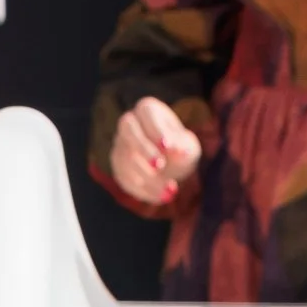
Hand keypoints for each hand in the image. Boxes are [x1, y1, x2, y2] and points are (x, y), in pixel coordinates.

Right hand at [111, 95, 201, 209]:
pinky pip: (125, 178)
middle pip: (128, 130)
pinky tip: (161, 197)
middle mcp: (129, 124)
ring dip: (148, 177)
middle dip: (143, 149)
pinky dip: (143, 190)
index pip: (146, 113)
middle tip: (160, 166)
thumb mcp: (188, 146)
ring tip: (171, 191)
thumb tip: (177, 150)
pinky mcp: (117, 167)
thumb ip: (183, 146)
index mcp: (148, 110)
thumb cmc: (180, 149)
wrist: (170, 166)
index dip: (155, 129)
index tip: (168, 146)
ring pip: (126, 158)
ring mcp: (120, 145)